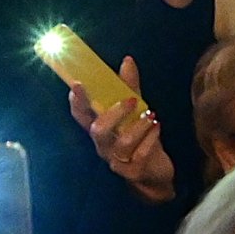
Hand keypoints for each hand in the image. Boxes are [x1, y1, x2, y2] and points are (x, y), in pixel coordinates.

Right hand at [69, 57, 173, 203]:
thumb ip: (129, 88)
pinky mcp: (133, 172)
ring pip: (121, 143)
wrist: (155, 173)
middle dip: (113, 113)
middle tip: (131, 100)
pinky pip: (140, 155)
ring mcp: (117, 161)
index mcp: (100, 129)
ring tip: (151, 114)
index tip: (78, 83)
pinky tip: (157, 127)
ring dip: (137, 126)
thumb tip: (128, 60)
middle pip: (97, 130)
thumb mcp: (135, 112)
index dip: (77, 101)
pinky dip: (150, 139)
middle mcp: (103, 145)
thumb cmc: (140, 139)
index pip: (81, 115)